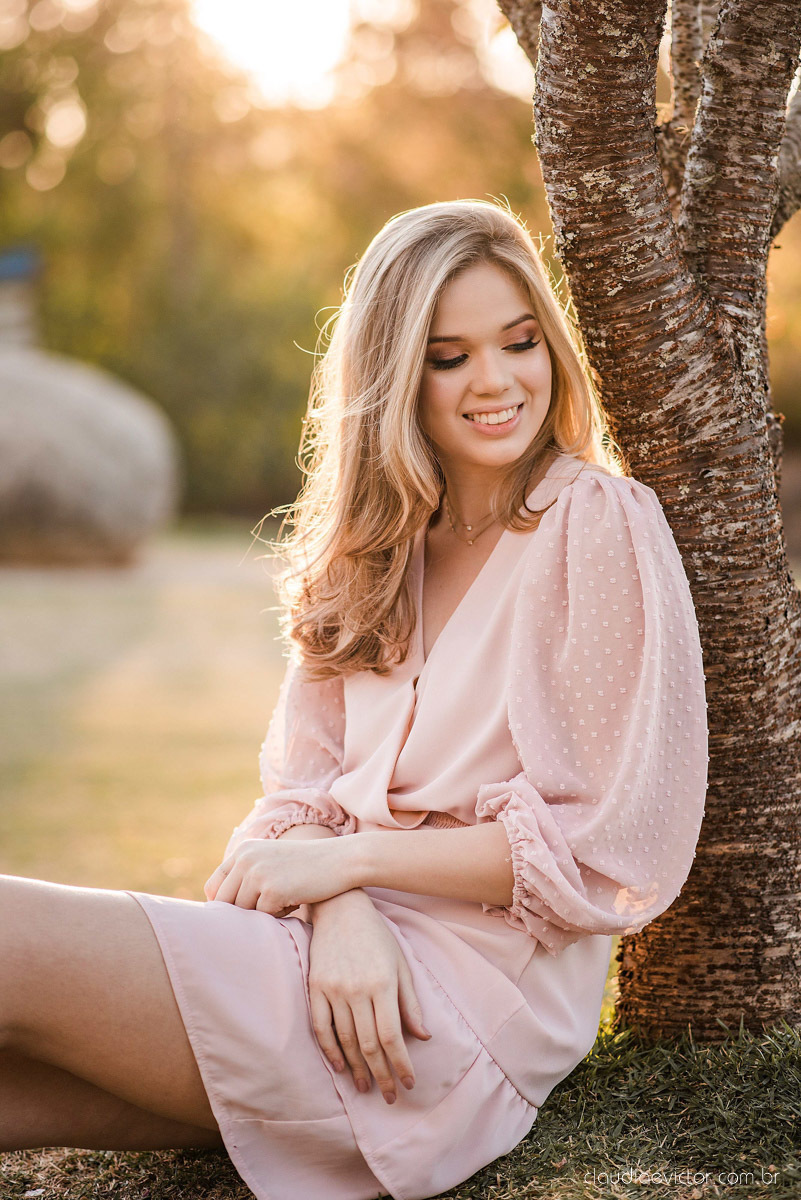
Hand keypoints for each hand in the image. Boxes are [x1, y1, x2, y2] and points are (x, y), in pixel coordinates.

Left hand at [203, 835, 352, 913]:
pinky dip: (278, 916)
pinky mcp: (271, 890)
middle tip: (267, 912)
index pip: (214, 886)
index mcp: (244, 850)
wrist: (342, 860)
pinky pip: (263, 917)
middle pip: (224, 902)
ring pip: (242, 912)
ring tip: (284, 902)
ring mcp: (257, 873)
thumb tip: (221, 910)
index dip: (223, 905)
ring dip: (261, 915)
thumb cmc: (309, 866)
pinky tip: (296, 901)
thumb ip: (248, 877)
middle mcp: (246, 858)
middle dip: (242, 914)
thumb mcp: (273, 862)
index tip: (240, 914)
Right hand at [307, 891, 431, 1104]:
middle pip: (368, 1044)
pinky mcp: (315, 987)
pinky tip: (340, 1067)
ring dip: (357, 1069)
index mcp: (382, 983)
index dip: (400, 1063)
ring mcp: (333, 989)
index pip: (392, 1036)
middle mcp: (357, 989)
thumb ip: (410, 1001)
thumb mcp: (400, 963)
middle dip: (381, 1074)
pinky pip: (321, 1027)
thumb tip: (423, 1037)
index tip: (409, 1082)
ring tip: (366, 1088)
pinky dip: (330, 1051)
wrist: (340, 907)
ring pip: (345, 1040)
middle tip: (391, 1097)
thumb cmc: (376, 935)